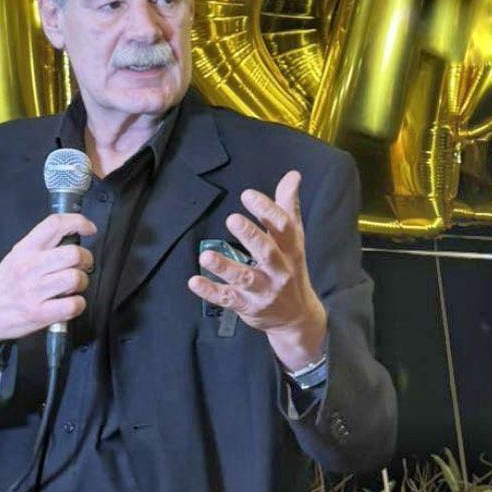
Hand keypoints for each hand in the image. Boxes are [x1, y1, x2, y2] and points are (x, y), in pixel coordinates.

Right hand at [0, 212, 96, 356]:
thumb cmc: (6, 284)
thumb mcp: (17, 255)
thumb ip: (42, 244)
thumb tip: (73, 235)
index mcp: (25, 249)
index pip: (55, 224)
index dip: (78, 222)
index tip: (89, 229)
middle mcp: (29, 267)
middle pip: (73, 253)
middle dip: (86, 259)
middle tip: (81, 265)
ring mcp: (34, 291)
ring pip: (76, 278)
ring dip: (81, 282)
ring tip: (72, 286)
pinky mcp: (39, 313)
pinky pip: (73, 305)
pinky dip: (78, 304)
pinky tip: (70, 303)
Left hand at [188, 170, 326, 372]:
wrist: (297, 316)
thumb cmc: (290, 267)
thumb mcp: (294, 238)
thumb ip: (288, 206)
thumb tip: (293, 175)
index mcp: (290, 248)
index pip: (283, 226)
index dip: (267, 210)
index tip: (247, 195)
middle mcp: (279, 269)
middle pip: (267, 251)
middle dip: (251, 236)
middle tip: (232, 219)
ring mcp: (264, 290)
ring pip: (245, 278)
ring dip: (225, 267)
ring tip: (206, 256)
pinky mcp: (248, 306)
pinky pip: (228, 299)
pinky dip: (211, 292)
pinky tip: (195, 282)